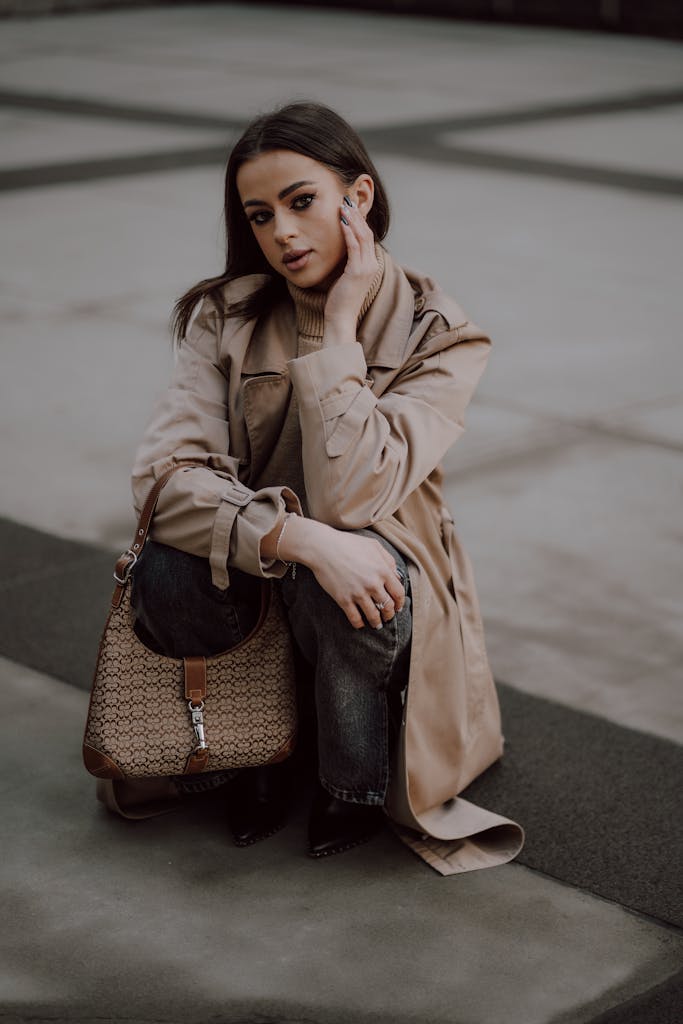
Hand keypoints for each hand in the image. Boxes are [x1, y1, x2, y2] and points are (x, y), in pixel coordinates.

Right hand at [307, 526, 405, 629]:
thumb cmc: (348, 543)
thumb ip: (388, 560)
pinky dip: (359, 624)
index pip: (398, 593)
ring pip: (373, 615)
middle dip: (389, 614)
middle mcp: (373, 584)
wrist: (322, 547)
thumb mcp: (373, 545)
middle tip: (387, 617)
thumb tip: (397, 576)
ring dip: (376, 622)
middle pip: (387, 606)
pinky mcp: (344, 599)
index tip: (398, 607)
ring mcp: (358, 593)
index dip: (400, 603)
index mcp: (383, 570)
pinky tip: (360, 624)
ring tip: (376, 624)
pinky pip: (355, 618)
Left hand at [323, 196, 378, 336]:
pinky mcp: (357, 272)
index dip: (360, 221)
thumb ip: (347, 263)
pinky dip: (348, 232)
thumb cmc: (340, 301)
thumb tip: (341, 250)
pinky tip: (342, 221)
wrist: (341, 319)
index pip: (367, 237)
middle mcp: (371, 265)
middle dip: (357, 215)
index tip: (350, 207)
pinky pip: (354, 247)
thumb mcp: (346, 278)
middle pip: (367, 233)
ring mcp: (366, 268)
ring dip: (353, 219)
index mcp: (370, 266)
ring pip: (362, 237)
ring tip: (344, 205)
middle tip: (347, 199)